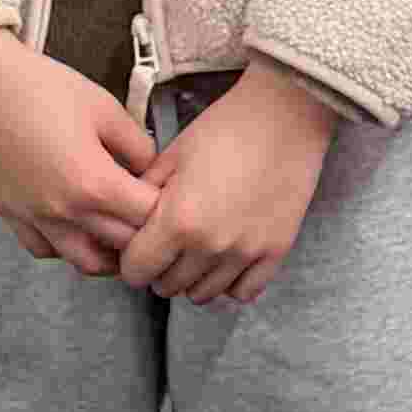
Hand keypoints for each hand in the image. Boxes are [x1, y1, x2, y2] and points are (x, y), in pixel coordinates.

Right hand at [0, 32, 160, 269]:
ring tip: (118, 230)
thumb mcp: (105, 108)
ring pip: (85, 262)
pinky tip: (75, 224)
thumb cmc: (42, 87)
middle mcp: (65, 211)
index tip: (167, 194)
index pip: (148, 217)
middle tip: (151, 214)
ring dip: (109, 253)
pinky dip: (66, 246)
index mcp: (95, 183)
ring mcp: (35, 218)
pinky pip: (45, 250)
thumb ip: (137, 145)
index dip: (165, 208)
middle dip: (144, 233)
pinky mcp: (11, 214)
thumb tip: (150, 170)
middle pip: (123, 247)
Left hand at [115, 63, 337, 303]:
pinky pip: (243, 292)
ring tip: (195, 252)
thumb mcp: (171, 157)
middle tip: (167, 246)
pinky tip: (225, 260)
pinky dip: (229, 282)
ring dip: (192, 278)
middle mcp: (210, 246)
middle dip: (159, 269)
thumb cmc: (224, 129)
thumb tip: (128, 226)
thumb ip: (143, 197)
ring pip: (202, 295)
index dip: (132, 259)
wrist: (284, 117)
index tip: (139, 245)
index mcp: (177, 221)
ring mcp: (245, 253)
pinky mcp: (275, 252)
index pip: (136, 271)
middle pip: (167, 287)